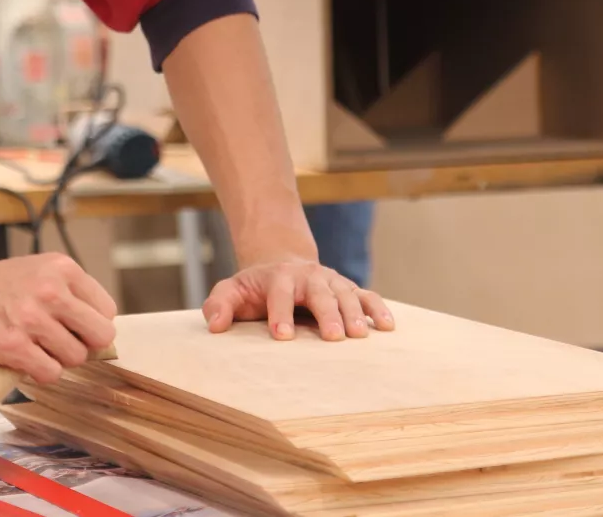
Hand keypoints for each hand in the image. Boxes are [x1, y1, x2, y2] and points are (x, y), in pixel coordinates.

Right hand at [0, 253, 116, 383]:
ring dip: (58, 360)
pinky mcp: (13, 345)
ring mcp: (31, 317)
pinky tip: (23, 360)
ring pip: (75, 357)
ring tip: (35, 349)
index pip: (106, 309)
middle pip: (100, 334)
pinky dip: (40, 373)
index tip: (75, 330)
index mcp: (61, 268)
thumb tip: (99, 330)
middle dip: (83, 345)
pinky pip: (50, 373)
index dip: (92, 325)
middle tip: (59, 344)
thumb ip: (67, 293)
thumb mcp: (35, 272)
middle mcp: (51, 289)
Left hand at [202, 257, 394, 340]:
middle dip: (327, 314)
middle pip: (319, 293)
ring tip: (360, 336)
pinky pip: (366, 296)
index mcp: (278, 277)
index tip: (283, 337)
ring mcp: (331, 281)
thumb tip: (215, 326)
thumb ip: (220, 304)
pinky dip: (378, 309)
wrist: (281, 264)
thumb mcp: (232, 290)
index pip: (279, 294)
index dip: (281, 313)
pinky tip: (388, 326)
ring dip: (354, 313)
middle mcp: (308, 277)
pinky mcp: (348, 289)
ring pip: (345, 294)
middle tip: (333, 337)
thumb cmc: (255, 288)